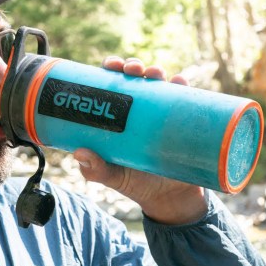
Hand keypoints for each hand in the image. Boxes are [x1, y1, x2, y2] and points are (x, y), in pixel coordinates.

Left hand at [73, 57, 208, 225]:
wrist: (168, 199)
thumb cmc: (135, 183)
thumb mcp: (112, 177)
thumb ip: (95, 169)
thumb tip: (80, 153)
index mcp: (120, 116)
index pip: (113, 85)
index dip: (111, 70)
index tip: (110, 66)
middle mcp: (141, 110)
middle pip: (136, 79)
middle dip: (133, 67)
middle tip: (132, 70)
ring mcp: (163, 115)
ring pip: (160, 84)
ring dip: (157, 72)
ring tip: (155, 74)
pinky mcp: (183, 123)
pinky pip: (186, 100)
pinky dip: (182, 87)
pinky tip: (179, 82)